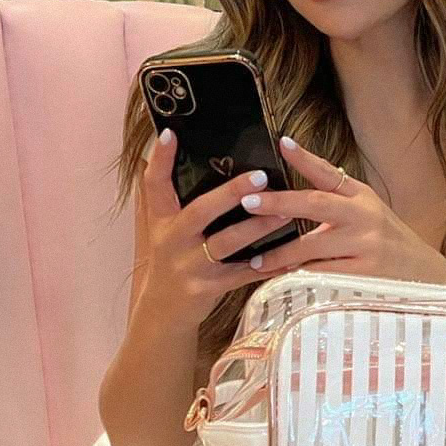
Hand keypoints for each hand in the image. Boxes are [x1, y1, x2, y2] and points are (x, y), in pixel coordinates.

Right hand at [136, 129, 296, 326]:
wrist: (164, 312)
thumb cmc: (174, 259)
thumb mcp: (166, 230)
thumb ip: (177, 200)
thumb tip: (189, 156)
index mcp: (162, 220)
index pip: (154, 184)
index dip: (160, 159)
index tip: (170, 133)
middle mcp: (171, 240)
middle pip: (200, 211)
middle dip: (230, 193)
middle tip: (260, 176)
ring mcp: (188, 266)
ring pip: (226, 243)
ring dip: (258, 227)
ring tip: (286, 213)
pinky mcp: (206, 288)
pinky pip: (242, 275)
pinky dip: (268, 265)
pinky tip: (290, 257)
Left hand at [238, 135, 445, 284]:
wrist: (427, 278)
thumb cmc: (389, 245)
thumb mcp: (369, 215)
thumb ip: (337, 205)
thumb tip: (289, 200)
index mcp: (362, 198)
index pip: (330, 174)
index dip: (305, 158)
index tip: (283, 143)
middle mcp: (364, 217)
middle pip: (315, 204)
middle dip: (279, 202)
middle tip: (248, 201)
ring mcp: (365, 246)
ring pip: (312, 246)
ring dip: (280, 254)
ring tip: (256, 260)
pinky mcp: (364, 275)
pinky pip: (322, 275)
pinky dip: (299, 278)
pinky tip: (281, 280)